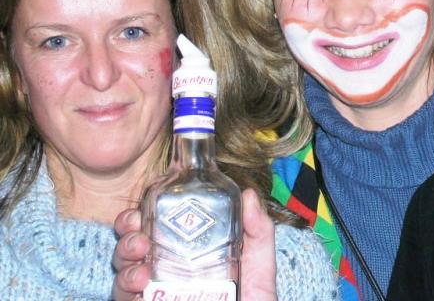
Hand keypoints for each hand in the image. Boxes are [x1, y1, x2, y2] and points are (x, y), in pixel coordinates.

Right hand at [111, 189, 276, 300]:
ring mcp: (155, 291)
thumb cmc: (253, 295)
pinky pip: (127, 300)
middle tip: (137, 230)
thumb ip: (258, 229)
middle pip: (132, 242)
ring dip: (125, 262)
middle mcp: (164, 267)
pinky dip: (128, 292)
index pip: (157, 221)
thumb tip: (248, 195)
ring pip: (123, 271)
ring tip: (141, 268)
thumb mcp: (258, 261)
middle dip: (127, 230)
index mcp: (186, 247)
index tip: (148, 199)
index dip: (146, 208)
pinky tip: (141, 288)